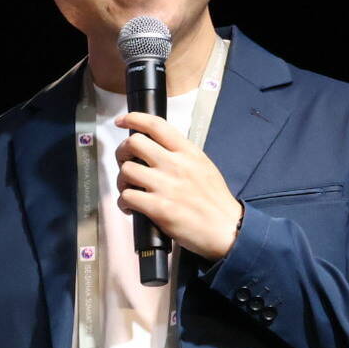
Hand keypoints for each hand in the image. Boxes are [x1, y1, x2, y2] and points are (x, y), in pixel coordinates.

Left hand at [114, 111, 243, 260]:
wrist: (227, 229)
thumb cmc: (215, 200)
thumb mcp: (203, 166)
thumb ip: (182, 155)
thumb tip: (157, 149)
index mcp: (187, 152)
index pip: (156, 125)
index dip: (134, 118)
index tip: (122, 121)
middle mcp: (175, 164)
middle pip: (133, 143)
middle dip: (122, 152)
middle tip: (125, 162)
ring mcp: (165, 186)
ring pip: (127, 170)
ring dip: (122, 181)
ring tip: (129, 190)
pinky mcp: (158, 208)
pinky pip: (127, 197)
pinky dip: (124, 203)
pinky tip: (131, 208)